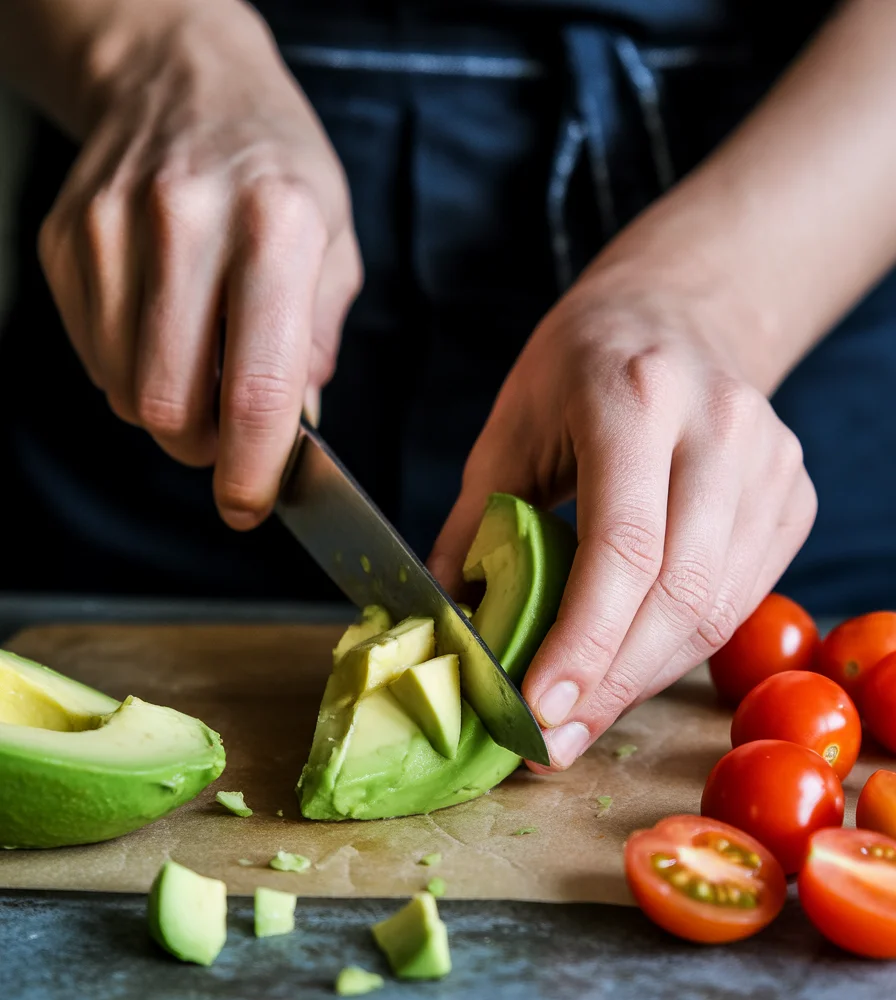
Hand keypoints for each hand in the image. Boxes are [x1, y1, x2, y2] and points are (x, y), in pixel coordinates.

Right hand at [37, 0, 361, 527]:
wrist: (182, 80)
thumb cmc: (274, 167)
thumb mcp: (334, 240)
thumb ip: (319, 340)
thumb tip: (295, 427)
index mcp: (277, 227)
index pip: (258, 387)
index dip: (252, 469)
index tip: (249, 506)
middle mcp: (186, 224)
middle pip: (170, 405)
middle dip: (204, 447)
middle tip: (231, 432)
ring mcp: (112, 229)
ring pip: (123, 392)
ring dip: (166, 410)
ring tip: (200, 368)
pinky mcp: (65, 241)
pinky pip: (91, 357)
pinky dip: (129, 369)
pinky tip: (161, 330)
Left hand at [429, 257, 816, 770]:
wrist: (678, 315)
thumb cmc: (579, 368)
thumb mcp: (508, 430)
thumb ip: (475, 528)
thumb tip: (448, 630)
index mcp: (635, 396)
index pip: (623, 544)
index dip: (582, 642)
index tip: (536, 712)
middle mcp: (719, 427)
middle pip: (680, 593)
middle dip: (610, 685)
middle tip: (549, 743)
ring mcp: (771, 463)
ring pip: (716, 611)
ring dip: (642, 681)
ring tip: (579, 720)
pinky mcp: (793, 497)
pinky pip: (739, 602)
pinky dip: (678, 650)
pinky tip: (628, 670)